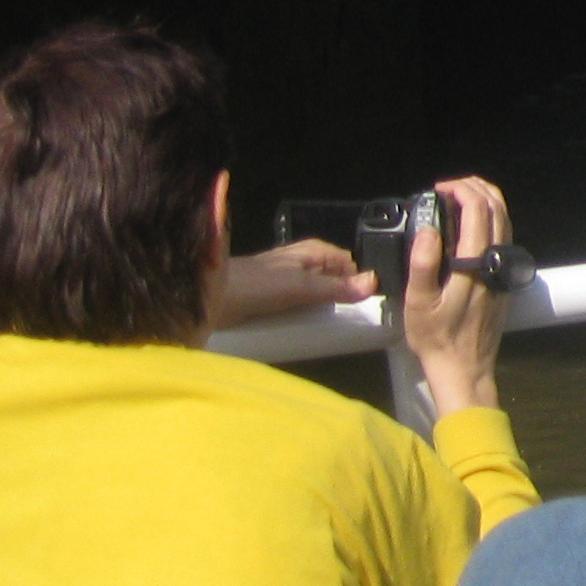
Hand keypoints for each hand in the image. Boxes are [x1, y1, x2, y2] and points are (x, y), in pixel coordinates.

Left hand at [213, 239, 375, 328]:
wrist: (209, 297)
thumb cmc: (256, 286)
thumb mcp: (300, 286)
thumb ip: (336, 287)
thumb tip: (375, 282)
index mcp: (314, 252)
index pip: (350, 265)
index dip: (359, 283)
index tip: (368, 308)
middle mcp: (304, 264)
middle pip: (335, 282)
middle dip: (343, 300)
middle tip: (351, 325)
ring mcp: (289, 283)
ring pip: (318, 297)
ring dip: (324, 313)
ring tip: (333, 332)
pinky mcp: (275, 302)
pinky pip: (300, 309)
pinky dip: (306, 319)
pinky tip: (310, 333)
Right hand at [402, 176, 516, 416]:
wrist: (464, 367)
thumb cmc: (437, 338)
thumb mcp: (418, 304)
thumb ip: (423, 265)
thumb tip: (428, 230)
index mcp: (476, 264)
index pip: (478, 212)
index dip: (462, 191)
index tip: (440, 188)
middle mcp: (496, 261)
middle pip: (497, 209)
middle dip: (477, 188)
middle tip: (451, 185)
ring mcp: (504, 269)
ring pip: (505, 221)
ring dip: (487, 200)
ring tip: (463, 194)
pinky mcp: (504, 278)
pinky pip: (504, 236)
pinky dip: (492, 218)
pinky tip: (474, 222)